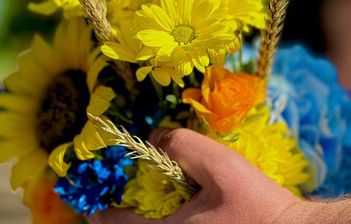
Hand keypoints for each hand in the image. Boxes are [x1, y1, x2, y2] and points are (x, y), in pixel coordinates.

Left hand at [88, 127, 309, 223]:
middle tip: (115, 203)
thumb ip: (183, 145)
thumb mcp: (220, 165)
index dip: (100, 212)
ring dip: (144, 223)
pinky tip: (179, 213)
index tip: (92, 203)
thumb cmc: (258, 205)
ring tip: (147, 205)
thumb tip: (155, 136)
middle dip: (121, 220)